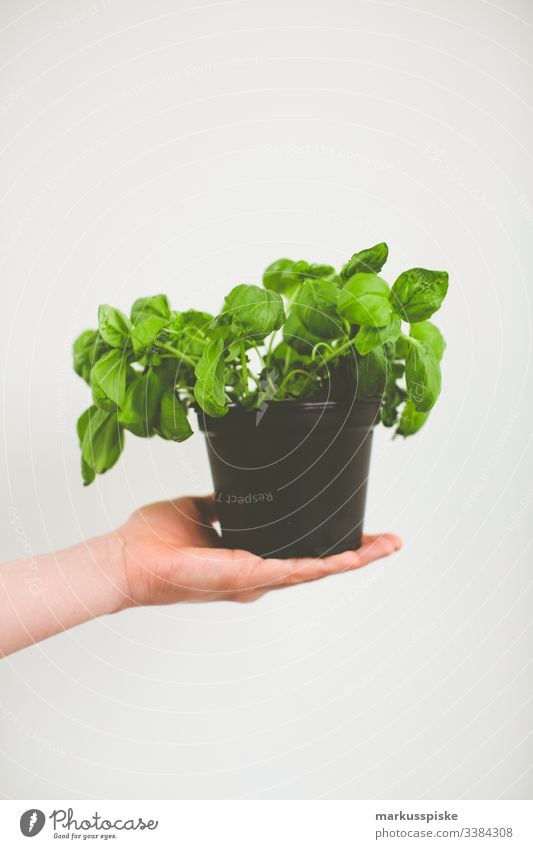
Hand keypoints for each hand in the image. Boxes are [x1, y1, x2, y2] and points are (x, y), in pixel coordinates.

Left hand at [116, 496, 401, 606]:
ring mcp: (255, 578)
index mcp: (247, 557)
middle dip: (357, 554)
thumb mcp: (196, 511)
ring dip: (354, 559)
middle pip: (319, 564)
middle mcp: (256, 574)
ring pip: (316, 569)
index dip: (331, 544)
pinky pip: (295, 571)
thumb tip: (231, 492)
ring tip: (387, 547)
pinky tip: (352, 557)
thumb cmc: (154, 541)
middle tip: (392, 542)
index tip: (359, 532)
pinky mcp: (247, 577)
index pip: (299, 550)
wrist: (128, 559)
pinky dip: (326, 565)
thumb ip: (219, 504)